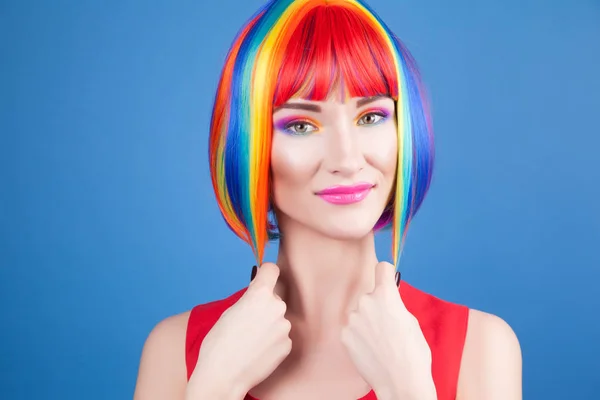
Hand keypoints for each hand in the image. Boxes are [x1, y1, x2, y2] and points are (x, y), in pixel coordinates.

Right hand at [187, 263, 291, 398]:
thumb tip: (258, 294)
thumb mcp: (229, 311)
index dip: (265, 273)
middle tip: (248, 321)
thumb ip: (248, 299)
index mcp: (259, 294)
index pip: (272, 270)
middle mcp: (277, 307)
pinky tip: (257, 350)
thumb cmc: (218, 344)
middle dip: (264, 305)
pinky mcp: (288, 344)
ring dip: (269, 324)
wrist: (223, 376)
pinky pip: (281, 336)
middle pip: (274, 297)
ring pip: (278, 318)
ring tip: (250, 339)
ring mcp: (284, 327)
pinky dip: (272, 341)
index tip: (262, 277)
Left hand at [340, 262, 436, 399]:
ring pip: (360, 313)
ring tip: (379, 341)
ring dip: (366, 321)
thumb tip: (388, 299)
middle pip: (370, 295)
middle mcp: (366, 302)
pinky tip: (370, 349)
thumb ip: (395, 305)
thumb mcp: (410, 321)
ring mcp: (353, 319)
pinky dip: (359, 336)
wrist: (401, 382)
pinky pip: (352, 328)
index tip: (386, 279)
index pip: (381, 268)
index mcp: (386, 296)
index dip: (386, 274)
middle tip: (387, 325)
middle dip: (377, 305)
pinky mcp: (344, 335)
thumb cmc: (413, 353)